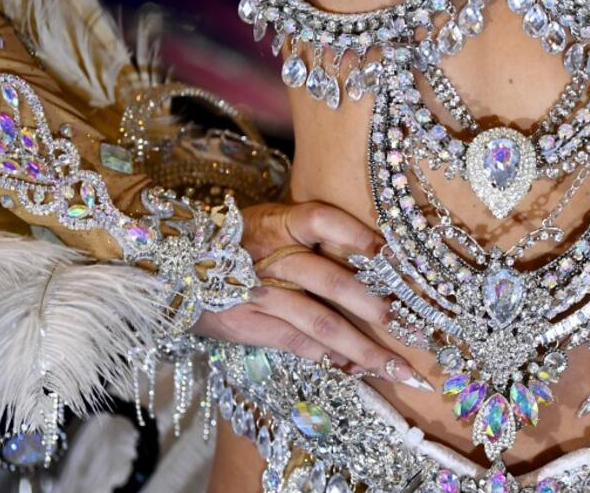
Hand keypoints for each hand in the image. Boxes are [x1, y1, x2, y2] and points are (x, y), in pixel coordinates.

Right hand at [191, 201, 430, 390]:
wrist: (173, 267)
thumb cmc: (241, 241)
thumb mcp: (272, 222)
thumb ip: (315, 233)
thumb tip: (380, 255)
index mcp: (279, 223)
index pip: (323, 221)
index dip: (358, 235)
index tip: (395, 254)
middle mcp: (271, 257)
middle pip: (333, 281)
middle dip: (379, 307)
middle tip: (417, 326)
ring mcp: (261, 294)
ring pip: (321, 323)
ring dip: (364, 349)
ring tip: (398, 368)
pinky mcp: (252, 325)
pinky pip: (300, 344)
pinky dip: (332, 358)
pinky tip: (358, 369)